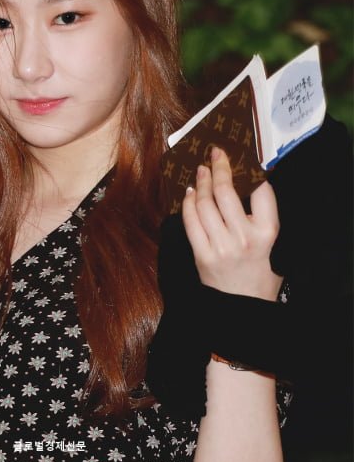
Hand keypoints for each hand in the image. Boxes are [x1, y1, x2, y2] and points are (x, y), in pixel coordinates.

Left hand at [182, 147, 282, 300]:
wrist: (243, 307)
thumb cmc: (260, 271)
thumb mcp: (272, 244)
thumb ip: (262, 215)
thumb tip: (247, 180)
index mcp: (267, 233)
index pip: (262, 192)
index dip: (251, 171)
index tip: (242, 156)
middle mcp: (244, 238)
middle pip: (226, 192)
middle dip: (219, 167)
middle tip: (215, 154)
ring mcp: (220, 247)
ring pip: (204, 203)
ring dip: (201, 182)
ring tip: (201, 171)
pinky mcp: (201, 255)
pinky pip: (190, 221)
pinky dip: (188, 202)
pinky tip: (190, 193)